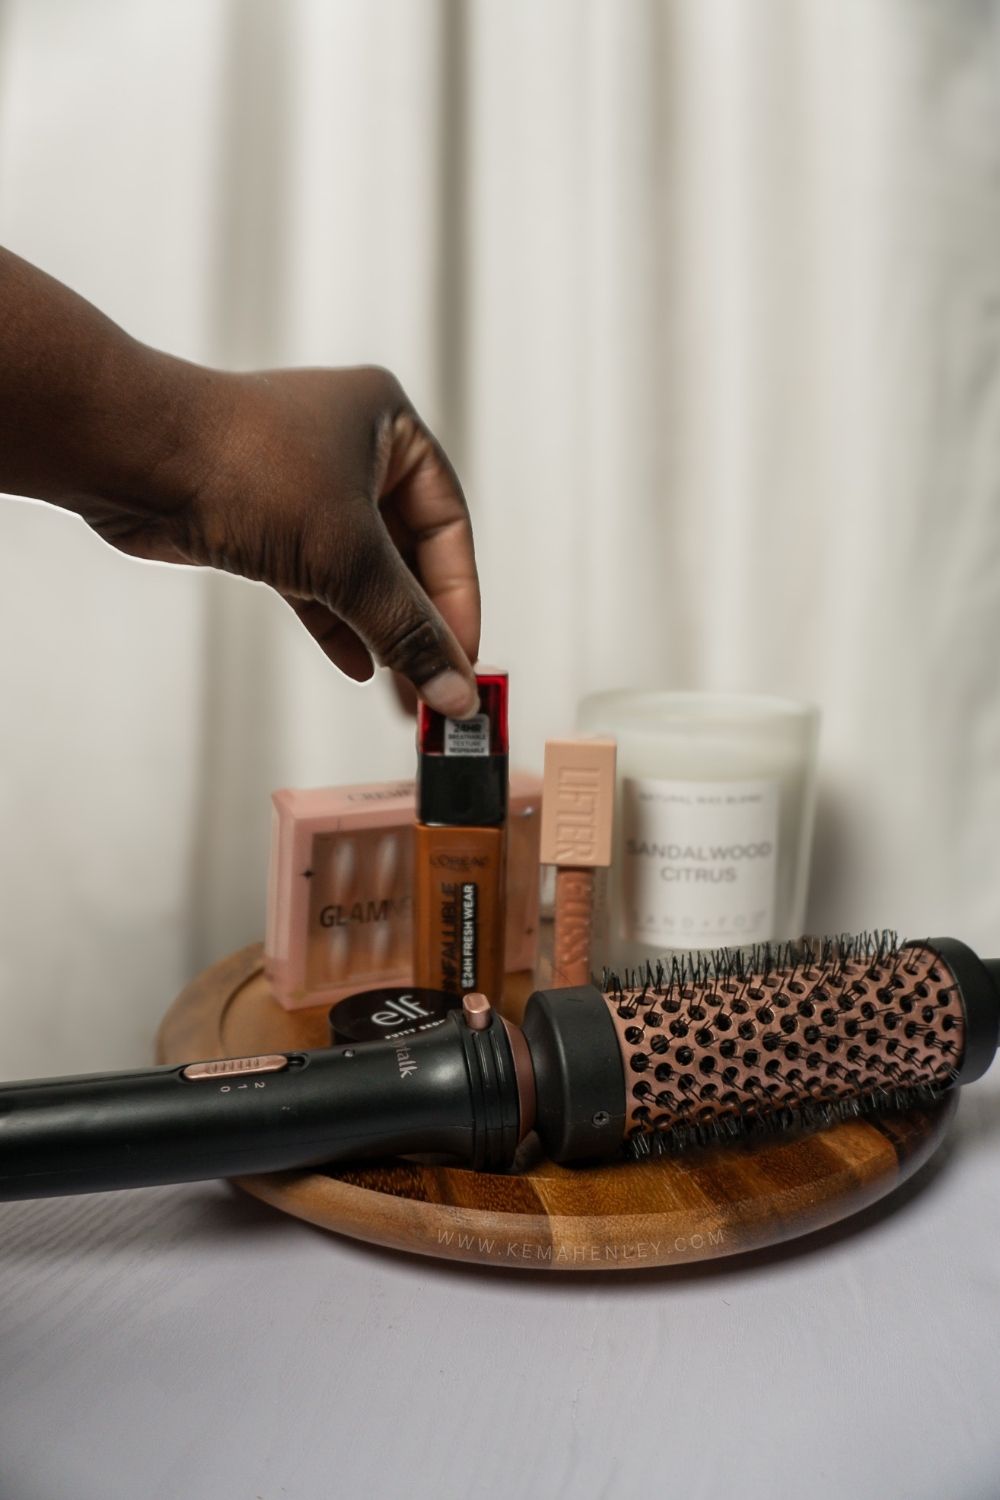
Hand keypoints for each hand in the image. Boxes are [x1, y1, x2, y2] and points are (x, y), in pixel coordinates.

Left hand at [87, 364, 480, 717]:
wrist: (130, 455)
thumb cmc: (245, 469)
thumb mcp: (347, 556)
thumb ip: (406, 627)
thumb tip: (456, 694)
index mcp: (390, 427)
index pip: (449, 526)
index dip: (460, 599)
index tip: (464, 662)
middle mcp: (352, 449)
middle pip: (407, 553)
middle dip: (420, 624)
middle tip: (439, 690)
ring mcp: (304, 486)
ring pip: (360, 572)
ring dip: (382, 632)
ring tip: (404, 695)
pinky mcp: (263, 523)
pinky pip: (317, 581)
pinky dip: (338, 623)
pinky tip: (360, 666)